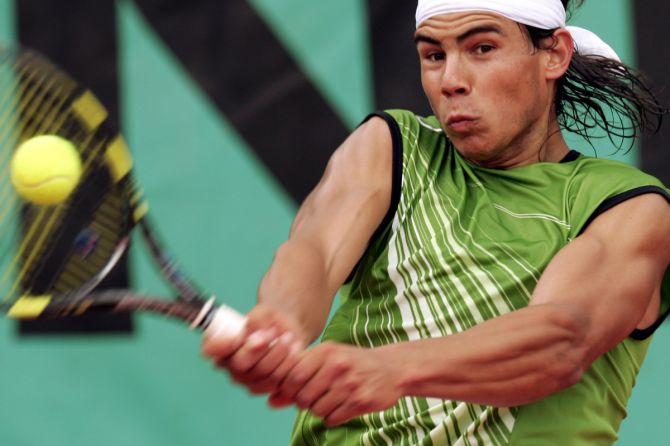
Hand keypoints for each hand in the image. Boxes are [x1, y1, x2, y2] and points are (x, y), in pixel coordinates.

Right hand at [202, 303, 304, 394]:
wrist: (286, 332)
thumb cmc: (268, 321)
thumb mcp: (262, 313)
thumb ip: (256, 321)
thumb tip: (253, 335)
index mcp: (220, 344)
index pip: (211, 349)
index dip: (222, 345)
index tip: (240, 336)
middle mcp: (228, 365)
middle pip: (241, 364)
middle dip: (261, 348)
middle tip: (274, 332)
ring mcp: (245, 379)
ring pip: (262, 374)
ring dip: (279, 354)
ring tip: (288, 338)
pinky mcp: (262, 387)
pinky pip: (276, 383)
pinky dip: (288, 366)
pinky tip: (294, 351)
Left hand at [271, 342, 403, 425]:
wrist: (391, 368)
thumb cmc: (351, 363)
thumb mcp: (326, 361)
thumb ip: (297, 378)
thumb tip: (271, 402)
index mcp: (326, 351)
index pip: (292, 376)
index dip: (288, 389)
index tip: (296, 389)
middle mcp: (337, 366)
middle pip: (302, 396)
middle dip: (303, 402)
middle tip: (314, 396)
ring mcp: (349, 384)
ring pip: (316, 410)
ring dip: (319, 410)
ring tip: (331, 399)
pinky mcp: (360, 401)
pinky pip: (332, 419)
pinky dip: (332, 417)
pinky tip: (342, 405)